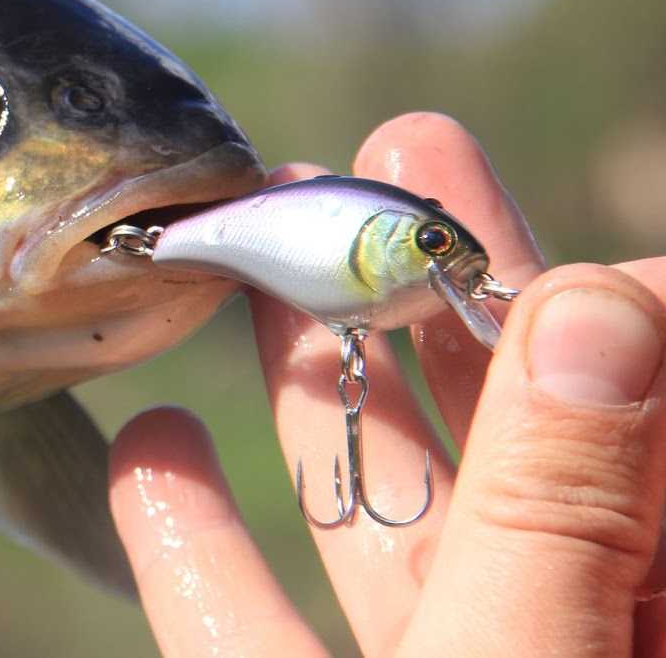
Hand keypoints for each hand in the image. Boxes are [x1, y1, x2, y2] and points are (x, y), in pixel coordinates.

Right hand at [108, 113, 665, 656]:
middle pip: (498, 437)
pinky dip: (193, 549)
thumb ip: (554, 498)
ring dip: (308, 385)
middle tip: (388, 151)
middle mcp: (541, 636)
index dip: (579, 301)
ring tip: (258, 257)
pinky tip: (143, 451)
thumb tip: (591, 300)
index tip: (491, 219)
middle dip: (432, 289)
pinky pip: (244, 632)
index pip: (639, 409)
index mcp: (641, 619)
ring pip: (375, 520)